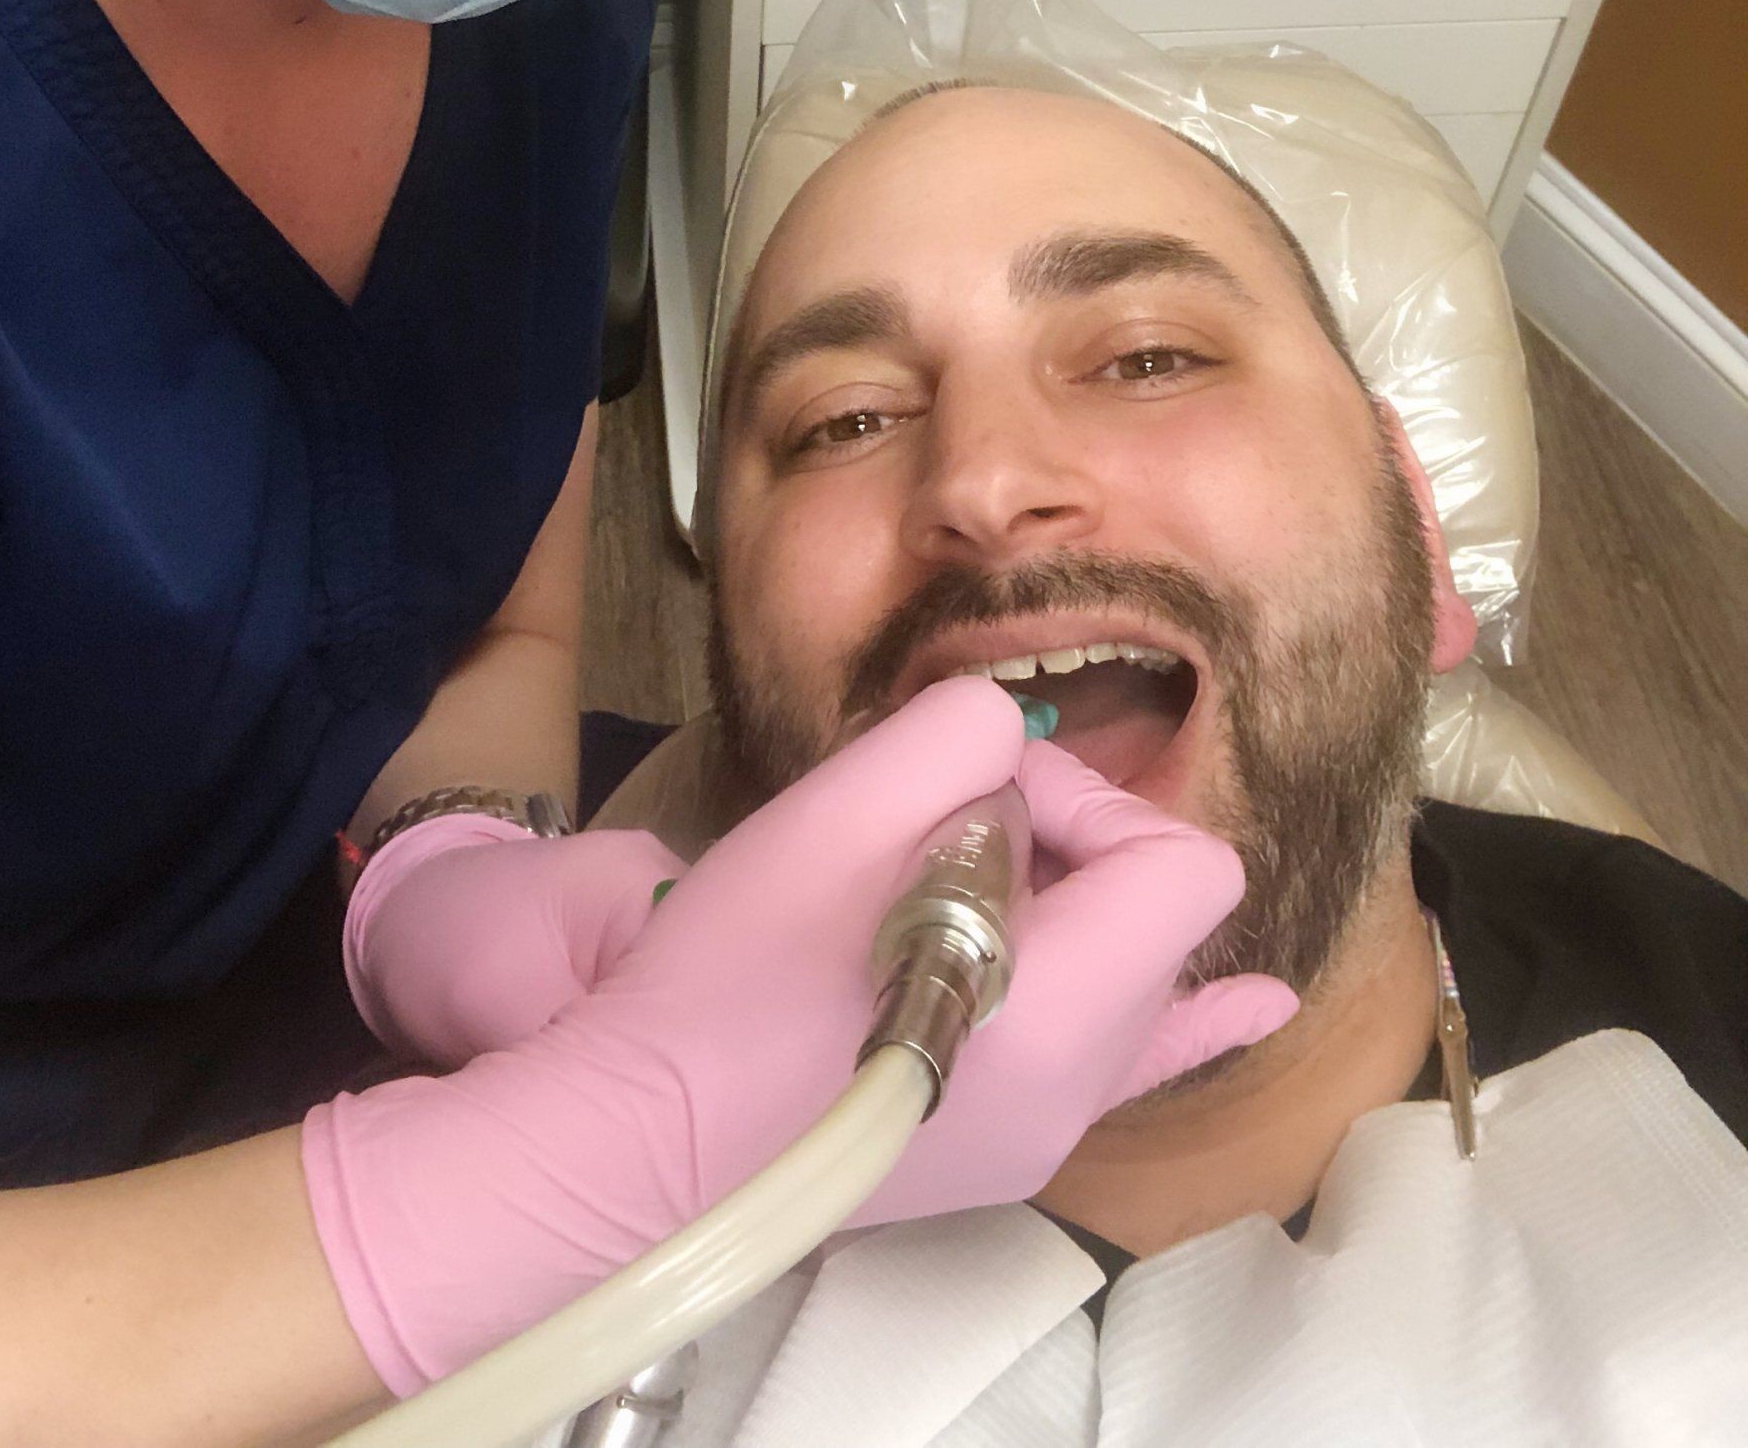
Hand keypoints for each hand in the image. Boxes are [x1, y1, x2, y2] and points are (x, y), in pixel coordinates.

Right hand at [302, 680, 1295, 1392]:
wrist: (644, 1136)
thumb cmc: (739, 970)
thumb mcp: (847, 801)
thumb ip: (963, 735)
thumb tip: (1005, 761)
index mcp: (1067, 1006)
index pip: (1176, 862)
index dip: (1087, 803)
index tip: (973, 805)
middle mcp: (1084, 1087)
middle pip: (1160, 918)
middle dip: (1071, 847)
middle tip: (940, 837)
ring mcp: (1045, 1137)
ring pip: (1141, 987)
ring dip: (1083, 911)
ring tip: (1019, 876)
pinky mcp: (998, 1157)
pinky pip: (1129, 1071)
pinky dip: (1176, 1016)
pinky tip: (1247, 1005)